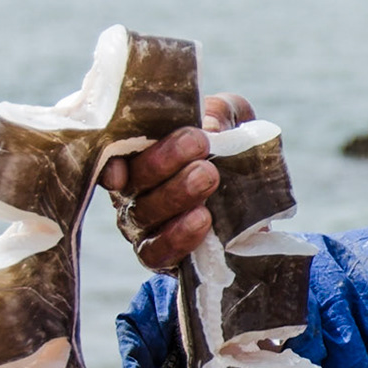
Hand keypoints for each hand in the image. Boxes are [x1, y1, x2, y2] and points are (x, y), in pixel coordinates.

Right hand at [100, 94, 249, 271]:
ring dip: (177, 193)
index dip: (109, 156)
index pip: (107, 153)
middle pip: (132, 180)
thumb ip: (219, 112)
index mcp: (135, 155)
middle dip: (163, 160)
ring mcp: (143, 225)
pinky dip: (178, 237)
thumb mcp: (230, 121)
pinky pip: (157, 252)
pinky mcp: (161, 255)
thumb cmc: (230, 152)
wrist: (261, 202)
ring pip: (145, 213)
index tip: (126, 153)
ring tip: (208, 175)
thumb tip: (210, 125)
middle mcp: (131, 191)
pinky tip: (202, 218)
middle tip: (198, 142)